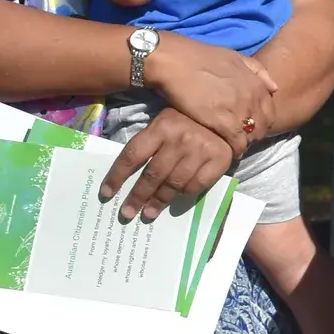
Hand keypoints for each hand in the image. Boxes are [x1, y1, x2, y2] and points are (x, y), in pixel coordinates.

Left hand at [100, 107, 239, 220]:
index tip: (106, 194)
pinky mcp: (218, 160)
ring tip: (147, 214)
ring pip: (173, 183)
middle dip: (137, 196)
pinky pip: (196, 186)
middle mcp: (180, 138)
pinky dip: (184, 195)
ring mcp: (200, 150)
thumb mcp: (163, 124)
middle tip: (126, 213)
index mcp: (161, 127)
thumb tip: (123, 177)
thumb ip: (148, 145)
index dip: (117, 176)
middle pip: (152, 174)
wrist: (226, 119)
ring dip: (158, 202)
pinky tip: (176, 199)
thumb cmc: (186, 123)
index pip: (133, 155)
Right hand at [138, 30, 276, 153]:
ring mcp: (238, 110)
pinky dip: (234, 149)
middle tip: (241, 139)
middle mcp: (252, 97)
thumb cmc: (200, 57)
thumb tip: (275, 88)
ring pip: (252, 136)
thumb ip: (257, 71)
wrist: (175, 61)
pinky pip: (237, 142)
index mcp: (256, 83)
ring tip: (232, 145)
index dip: (262, 122)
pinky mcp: (222, 122)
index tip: (250, 127)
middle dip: (255, 135)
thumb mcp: (235, 57)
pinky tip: (225, 150)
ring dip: (245, 143)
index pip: (270, 112)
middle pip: (264, 126)